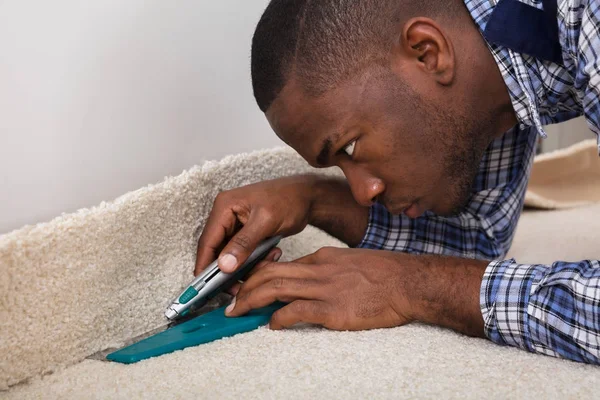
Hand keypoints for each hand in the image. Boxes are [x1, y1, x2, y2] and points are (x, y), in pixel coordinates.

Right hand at [195, 175, 321, 275]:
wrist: (307, 196)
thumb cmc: (289, 200)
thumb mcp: (266, 221)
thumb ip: (244, 243)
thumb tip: (224, 265)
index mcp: (224, 206)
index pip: (207, 241)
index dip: (204, 266)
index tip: (205, 288)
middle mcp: (225, 215)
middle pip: (217, 251)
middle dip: (229, 270)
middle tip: (241, 286)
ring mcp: (235, 225)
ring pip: (231, 256)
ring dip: (246, 265)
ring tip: (268, 260)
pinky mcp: (246, 233)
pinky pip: (243, 254)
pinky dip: (254, 260)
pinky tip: (272, 255)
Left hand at [226, 247, 487, 335]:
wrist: (408, 282)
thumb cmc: (384, 273)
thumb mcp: (350, 261)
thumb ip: (326, 268)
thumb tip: (307, 278)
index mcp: (322, 257)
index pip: (280, 264)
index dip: (258, 276)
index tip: (246, 286)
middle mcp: (318, 270)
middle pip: (270, 273)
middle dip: (245, 287)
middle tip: (231, 301)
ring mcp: (324, 289)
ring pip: (275, 289)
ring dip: (250, 301)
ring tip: (237, 312)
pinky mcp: (333, 309)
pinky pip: (295, 312)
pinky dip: (278, 318)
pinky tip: (271, 325)